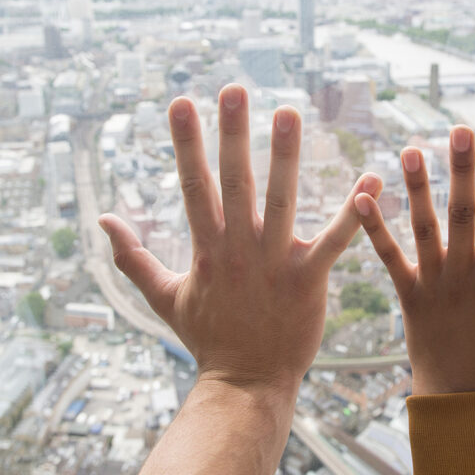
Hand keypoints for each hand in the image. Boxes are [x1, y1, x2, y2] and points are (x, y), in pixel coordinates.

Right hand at [99, 84, 381, 392]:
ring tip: (289, 113)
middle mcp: (238, 249)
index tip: (180, 102)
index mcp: (206, 249)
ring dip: (286, 157)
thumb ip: (131, 257)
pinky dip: (354, 211)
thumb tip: (103, 219)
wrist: (246, 384)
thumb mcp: (162, 297)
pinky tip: (372, 178)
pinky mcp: (308, 280)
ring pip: (281, 201)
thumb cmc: (207, 338)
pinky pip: (335, 240)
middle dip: (232, 135)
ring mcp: (274, 263)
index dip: (186, 143)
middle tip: (235, 90)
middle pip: (233, 183)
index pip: (192, 186)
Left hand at [353, 127, 474, 393]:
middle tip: (459, 130)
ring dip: (417, 189)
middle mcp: (463, 275)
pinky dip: (376, 229)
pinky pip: (389, 258)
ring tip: (411, 149)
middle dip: (462, 170)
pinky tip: (362, 198)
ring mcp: (432, 284)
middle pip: (463, 214)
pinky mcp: (407, 296)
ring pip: (424, 229)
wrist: (458, 403)